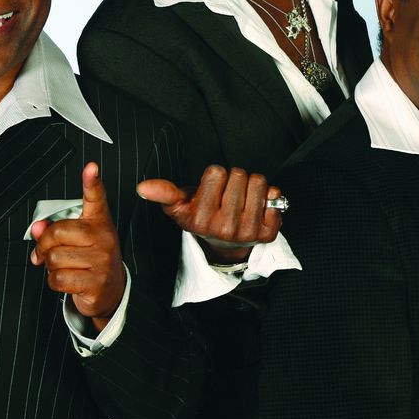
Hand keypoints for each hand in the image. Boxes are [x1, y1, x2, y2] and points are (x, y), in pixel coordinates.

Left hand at [30, 162, 125, 331]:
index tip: (91, 167)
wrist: (111, 291)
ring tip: (65, 267)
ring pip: (55, 258)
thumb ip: (54, 230)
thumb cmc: (91, 260)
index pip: (95, 197)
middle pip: (57, 233)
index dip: (92, 181)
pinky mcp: (97, 282)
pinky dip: (55, 282)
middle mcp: (103, 237)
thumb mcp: (76, 241)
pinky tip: (68, 280)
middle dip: (44, 246)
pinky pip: (59, 279)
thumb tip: (37, 228)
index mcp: (98, 222)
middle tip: (47, 252)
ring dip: (51, 267)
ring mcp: (102, 259)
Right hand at [136, 166, 282, 262]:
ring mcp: (248, 231)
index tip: (212, 189)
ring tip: (242, 198)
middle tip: (229, 194)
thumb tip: (143, 187)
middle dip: (234, 179)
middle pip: (238, 175)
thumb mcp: (180, 206)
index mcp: (201, 218)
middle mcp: (224, 227)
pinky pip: (275, 196)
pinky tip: (258, 207)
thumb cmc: (203, 217)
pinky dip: (269, 197)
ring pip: (258, 182)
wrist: (225, 246)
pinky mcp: (268, 232)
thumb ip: (164, 193)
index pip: (216, 172)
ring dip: (252, 185)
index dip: (215, 176)